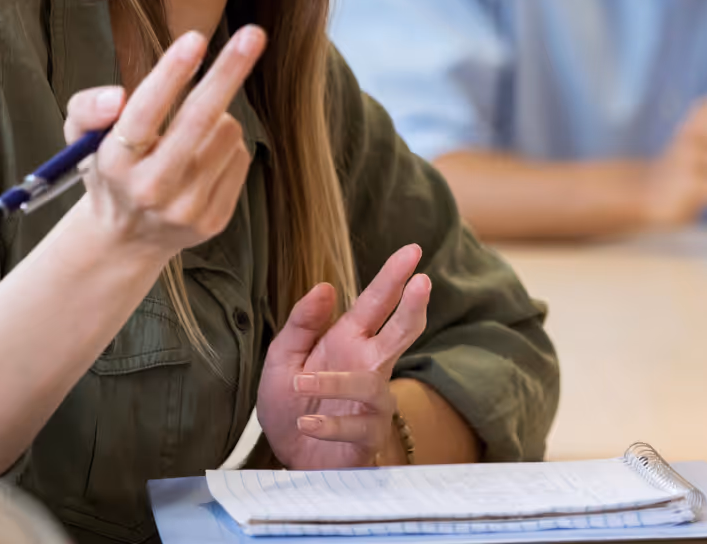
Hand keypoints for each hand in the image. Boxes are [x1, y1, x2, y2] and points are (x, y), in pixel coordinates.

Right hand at [62, 26, 265, 261]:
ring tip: (193, 130)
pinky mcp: (214, 220)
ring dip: (218, 116)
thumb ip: (87, 108)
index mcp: (114, 163)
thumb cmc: (109, 170)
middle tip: (253, 34)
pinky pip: (239, 158)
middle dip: (228, 72)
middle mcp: (150, 189)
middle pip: (198, 121)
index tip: (196, 38)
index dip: (171, 74)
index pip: (143, 114)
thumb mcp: (81, 137)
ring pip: (226, 133)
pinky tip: (203, 158)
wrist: (126, 238)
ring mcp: (185, 209)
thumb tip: (116, 97)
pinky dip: (227, 146)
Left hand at [258, 244, 431, 468]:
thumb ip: (302, 323)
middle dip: (412, 307)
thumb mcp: (283, 357)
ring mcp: (374, 401)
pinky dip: (330, 424)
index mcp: (350, 338)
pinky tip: (306, 423)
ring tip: (298, 382)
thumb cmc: (291, 402)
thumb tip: (325, 287)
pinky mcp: (369, 435)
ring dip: (333, 382)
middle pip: (401, 332)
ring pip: (371, 383)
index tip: (413, 250)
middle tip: (422, 281)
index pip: (377, 302)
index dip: (394, 276)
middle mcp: (369, 364)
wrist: (290, 456)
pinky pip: (357, 427)